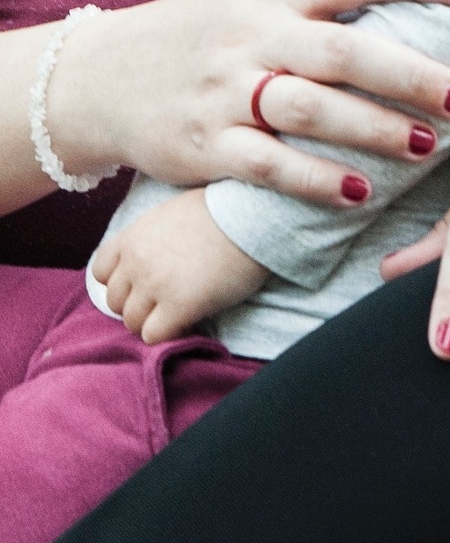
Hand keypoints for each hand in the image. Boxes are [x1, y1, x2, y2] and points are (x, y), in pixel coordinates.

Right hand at [45, 0, 449, 210]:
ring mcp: (226, 92)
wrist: (96, 78)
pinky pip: (266, 165)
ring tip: (425, 146)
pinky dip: (315, 180)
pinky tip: (360, 192)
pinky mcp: (203, 145)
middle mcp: (255, 37)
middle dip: (409, 72)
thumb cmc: (201, 26)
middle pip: (343, 51)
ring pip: (309, 109)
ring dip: (372, 129)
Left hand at [92, 190, 267, 342]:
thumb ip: (152, 236)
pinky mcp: (179, 307)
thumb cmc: (225, 207)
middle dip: (138, 302)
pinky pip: (154, 335)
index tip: (142, 281)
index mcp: (132, 236)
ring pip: (132, 322)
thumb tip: (151, 255)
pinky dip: (169, 331)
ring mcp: (155, 286)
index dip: (121, 280)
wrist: (256, 214)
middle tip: (167, 297)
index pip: (101, 272)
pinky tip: (190, 317)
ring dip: (153, 319)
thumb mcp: (175, 211)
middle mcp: (136, 262)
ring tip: (181, 308)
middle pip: (115, 301)